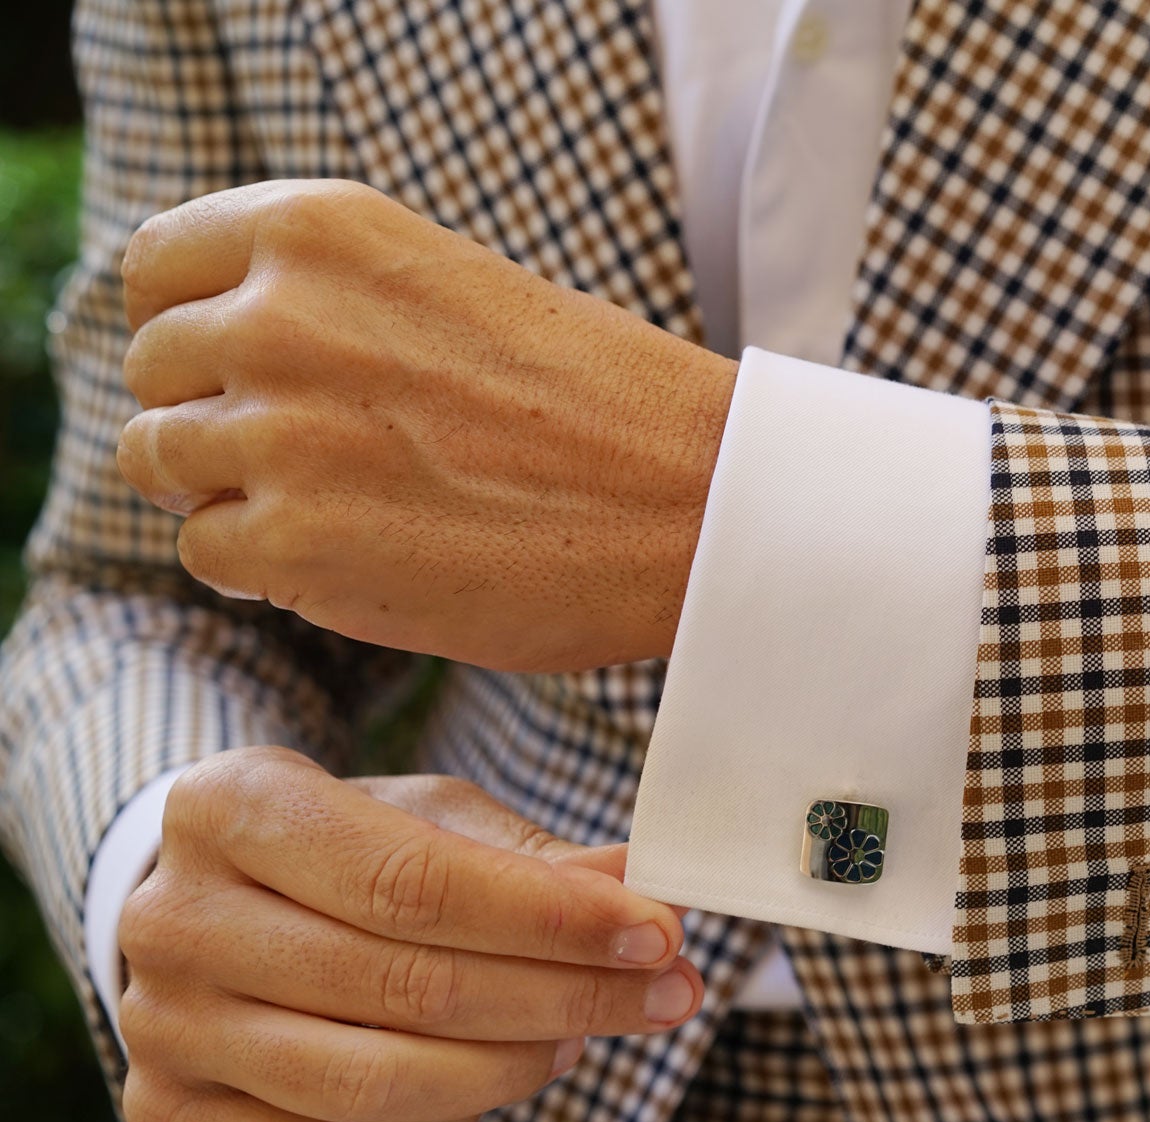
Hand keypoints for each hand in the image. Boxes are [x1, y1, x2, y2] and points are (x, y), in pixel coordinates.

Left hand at [115, 179, 737, 673]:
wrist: (700, 502)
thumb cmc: (599, 403)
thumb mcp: (450, 285)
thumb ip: (326, 301)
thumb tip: (219, 350)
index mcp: (320, 229)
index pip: (159, 269)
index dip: (193, 329)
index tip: (244, 373)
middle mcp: (277, 315)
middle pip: (154, 373)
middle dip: (214, 418)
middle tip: (318, 460)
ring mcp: (277, 431)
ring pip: (164, 465)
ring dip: (235, 494)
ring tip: (345, 509)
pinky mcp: (293, 543)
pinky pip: (208, 553)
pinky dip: (267, 568)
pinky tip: (361, 557)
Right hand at [116, 747, 703, 1121]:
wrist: (219, 909)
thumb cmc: (345, 851)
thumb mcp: (431, 819)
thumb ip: (532, 859)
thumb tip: (643, 888)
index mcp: (231, 805)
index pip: (412, 881)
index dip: (550, 917)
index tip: (657, 932)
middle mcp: (173, 916)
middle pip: (404, 984)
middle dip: (564, 994)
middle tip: (665, 994)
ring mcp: (161, 1025)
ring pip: (374, 1079)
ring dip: (512, 1066)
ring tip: (582, 1035)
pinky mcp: (170, 1116)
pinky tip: (495, 1083)